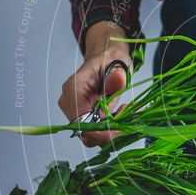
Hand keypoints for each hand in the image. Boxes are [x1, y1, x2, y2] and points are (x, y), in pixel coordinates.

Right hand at [58, 21, 131, 146]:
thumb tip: (118, 79)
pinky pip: (95, 132)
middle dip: (110, 131)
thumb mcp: (118, 63)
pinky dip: (110, 128)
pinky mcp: (82, 117)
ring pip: (91, 136)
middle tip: (126, 116)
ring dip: (111, 130)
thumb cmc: (108, 59)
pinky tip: (118, 114)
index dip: (101, 131)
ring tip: (123, 111)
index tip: (121, 127)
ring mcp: (73, 111)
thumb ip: (117, 74)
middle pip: (86, 133)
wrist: (105, 58)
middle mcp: (69, 102)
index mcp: (74, 88)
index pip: (81, 121)